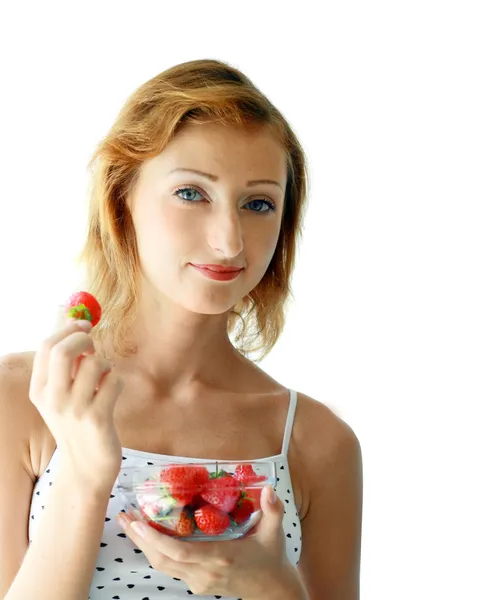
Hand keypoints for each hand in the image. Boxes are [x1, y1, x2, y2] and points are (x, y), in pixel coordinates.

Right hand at [29, 318, 123, 488]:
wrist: (86, 466)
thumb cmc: (77, 422)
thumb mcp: (60, 396)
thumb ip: (64, 365)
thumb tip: (75, 324)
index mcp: (40, 390)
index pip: (46, 347)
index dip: (67, 329)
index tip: (84, 324)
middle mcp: (53, 399)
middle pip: (62, 351)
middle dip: (83, 338)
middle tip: (93, 344)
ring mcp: (75, 410)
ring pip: (94, 364)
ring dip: (105, 364)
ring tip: (103, 379)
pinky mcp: (97, 418)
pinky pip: (113, 381)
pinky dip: (117, 381)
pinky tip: (111, 395)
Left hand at [115, 485, 302, 597]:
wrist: (271, 589)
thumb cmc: (271, 557)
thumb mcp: (274, 533)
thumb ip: (274, 510)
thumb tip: (270, 489)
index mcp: (220, 558)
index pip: (180, 552)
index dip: (155, 538)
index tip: (138, 522)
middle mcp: (204, 573)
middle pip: (162, 560)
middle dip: (139, 539)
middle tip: (124, 517)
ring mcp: (198, 581)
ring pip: (163, 566)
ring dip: (143, 545)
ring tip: (129, 523)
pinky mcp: (196, 584)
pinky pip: (170, 567)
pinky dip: (156, 551)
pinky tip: (148, 535)